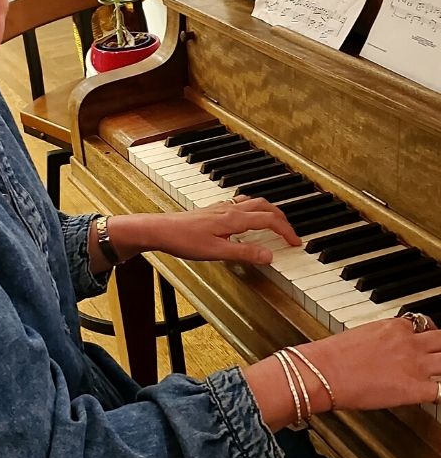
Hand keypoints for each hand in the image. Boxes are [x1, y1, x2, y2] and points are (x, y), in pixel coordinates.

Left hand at [113, 196, 300, 265]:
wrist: (162, 230)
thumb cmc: (185, 240)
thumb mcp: (217, 252)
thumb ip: (245, 253)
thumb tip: (269, 255)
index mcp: (235, 218)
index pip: (269, 220)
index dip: (286, 231)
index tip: (296, 242)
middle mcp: (231, 209)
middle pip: (265, 207)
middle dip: (282, 219)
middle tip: (291, 234)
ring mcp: (222, 207)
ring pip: (254, 202)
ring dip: (269, 211)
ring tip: (277, 224)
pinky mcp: (215, 210)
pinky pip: (242, 204)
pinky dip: (254, 209)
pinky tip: (248, 219)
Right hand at [297, 316, 440, 410]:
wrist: (324, 372)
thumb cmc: (334, 356)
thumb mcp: (362, 333)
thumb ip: (382, 337)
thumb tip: (386, 346)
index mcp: (395, 326)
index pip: (425, 324)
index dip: (429, 335)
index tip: (426, 341)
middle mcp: (409, 343)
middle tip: (437, 354)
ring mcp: (415, 366)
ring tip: (435, 373)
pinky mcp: (415, 389)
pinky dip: (440, 392)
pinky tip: (433, 394)